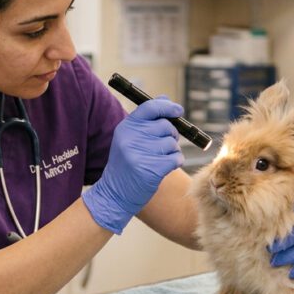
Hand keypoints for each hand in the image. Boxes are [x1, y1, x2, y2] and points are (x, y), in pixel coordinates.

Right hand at [82, 98, 184, 233]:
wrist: (115, 194)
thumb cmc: (126, 164)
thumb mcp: (129, 138)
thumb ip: (147, 120)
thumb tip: (166, 99)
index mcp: (126, 127)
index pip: (150, 107)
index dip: (168, 107)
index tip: (179, 110)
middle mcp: (131, 138)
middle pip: (166, 126)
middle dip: (171, 135)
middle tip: (161, 147)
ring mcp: (141, 154)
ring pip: (172, 143)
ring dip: (172, 152)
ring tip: (158, 160)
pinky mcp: (152, 169)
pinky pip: (176, 158)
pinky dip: (175, 162)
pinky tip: (163, 168)